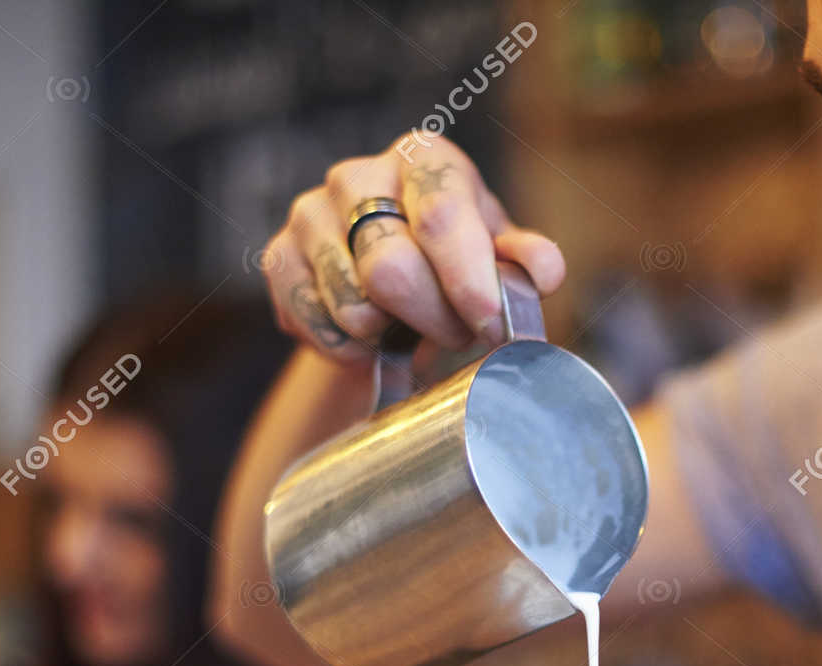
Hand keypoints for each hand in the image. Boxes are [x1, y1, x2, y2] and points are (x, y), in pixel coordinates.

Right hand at [260, 134, 563, 364]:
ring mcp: (308, 214)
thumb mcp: (497, 256)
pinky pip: (318, 327)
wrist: (386, 286)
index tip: (488, 323)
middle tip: (459, 334)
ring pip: (352, 307)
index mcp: (422, 158)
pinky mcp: (277, 258)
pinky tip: (368, 338)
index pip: (441, 212)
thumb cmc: (453, 261)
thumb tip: (544, 271)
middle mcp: (356, 174)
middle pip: (392, 269)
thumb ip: (523, 261)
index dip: (467, 276)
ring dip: (392, 338)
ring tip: (409, 329)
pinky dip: (350, 351)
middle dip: (435, 319)